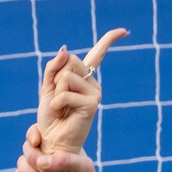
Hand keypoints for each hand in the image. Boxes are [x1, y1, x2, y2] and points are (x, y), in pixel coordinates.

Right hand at [12, 127, 105, 171]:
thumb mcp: (84, 169)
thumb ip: (67, 160)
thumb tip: (43, 162)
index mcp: (61, 146)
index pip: (43, 132)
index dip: (34, 133)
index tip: (36, 142)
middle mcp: (48, 156)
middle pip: (29, 146)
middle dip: (31, 156)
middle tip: (41, 168)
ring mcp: (39, 170)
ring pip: (22, 161)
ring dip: (26, 170)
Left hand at [37, 28, 125, 156]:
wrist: (53, 141)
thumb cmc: (51, 116)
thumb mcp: (47, 87)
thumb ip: (53, 67)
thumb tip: (65, 50)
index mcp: (84, 77)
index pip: (98, 54)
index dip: (109, 40)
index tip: (125, 31)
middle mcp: (93, 83)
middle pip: (70, 60)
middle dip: (56, 78)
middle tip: (58, 98)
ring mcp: (95, 93)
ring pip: (66, 76)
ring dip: (56, 92)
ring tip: (60, 108)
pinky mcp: (92, 104)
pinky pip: (66, 92)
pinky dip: (57, 103)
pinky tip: (61, 113)